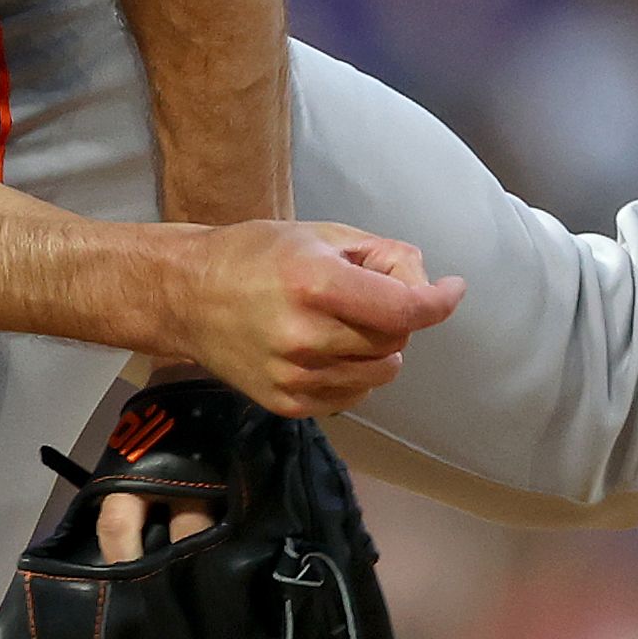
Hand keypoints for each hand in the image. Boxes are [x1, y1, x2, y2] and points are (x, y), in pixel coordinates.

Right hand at [159, 222, 461, 421]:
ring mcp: (295, 376)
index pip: (404, 308)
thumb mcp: (322, 234)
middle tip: (366, 295)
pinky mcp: (286, 404)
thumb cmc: (256, 256)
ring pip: (381, 372)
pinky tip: (326, 349)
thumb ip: (385, 256)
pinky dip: (355, 373)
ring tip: (343, 323)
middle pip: (396, 340)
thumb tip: (427, 289)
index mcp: (314, 283)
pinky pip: (353, 394)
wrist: (186, 297)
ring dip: (379, 348)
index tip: (451, 291)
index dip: (438, 301)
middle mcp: (305, 336)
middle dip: (396, 316)